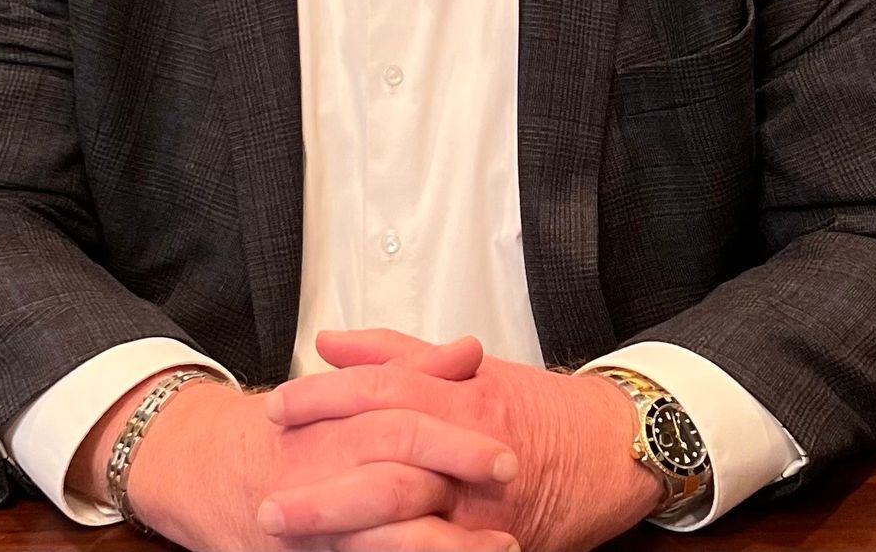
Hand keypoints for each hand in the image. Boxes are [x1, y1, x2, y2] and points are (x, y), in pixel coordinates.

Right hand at [124, 341, 522, 550]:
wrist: (203, 470)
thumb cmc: (286, 430)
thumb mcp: (342, 390)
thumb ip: (406, 369)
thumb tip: (468, 351)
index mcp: (336, 423)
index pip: (398, 421)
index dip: (454, 435)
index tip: (506, 444)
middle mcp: (325, 472)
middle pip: (396, 480)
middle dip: (456, 486)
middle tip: (508, 486)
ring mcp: (316, 525)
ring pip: (386, 539)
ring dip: (447, 545)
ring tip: (502, 545)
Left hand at [261, 329, 665, 551]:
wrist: (608, 450)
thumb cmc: (531, 407)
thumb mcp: (466, 369)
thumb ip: (396, 354)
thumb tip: (329, 343)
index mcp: (459, 396)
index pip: (379, 392)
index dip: (323, 400)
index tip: (275, 409)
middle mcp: (469, 452)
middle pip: (385, 466)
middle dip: (323, 488)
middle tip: (268, 501)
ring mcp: (482, 509)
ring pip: (409, 524)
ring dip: (349, 536)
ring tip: (296, 547)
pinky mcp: (495, 546)